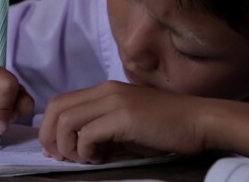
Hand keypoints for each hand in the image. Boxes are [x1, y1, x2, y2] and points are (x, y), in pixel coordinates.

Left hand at [39, 81, 210, 163]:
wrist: (198, 121)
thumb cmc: (165, 128)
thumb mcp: (126, 126)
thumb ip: (99, 130)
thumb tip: (72, 147)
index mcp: (104, 90)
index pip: (59, 102)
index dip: (49, 127)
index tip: (57, 150)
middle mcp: (105, 90)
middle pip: (55, 108)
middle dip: (50, 137)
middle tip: (60, 157)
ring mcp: (114, 101)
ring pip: (66, 121)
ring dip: (67, 146)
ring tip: (84, 159)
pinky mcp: (124, 116)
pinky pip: (87, 134)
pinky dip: (86, 151)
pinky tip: (100, 158)